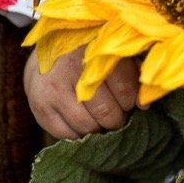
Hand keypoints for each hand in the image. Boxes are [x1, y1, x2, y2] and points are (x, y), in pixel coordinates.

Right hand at [23, 45, 142, 139]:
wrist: (48, 48)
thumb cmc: (90, 53)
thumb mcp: (112, 54)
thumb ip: (133, 75)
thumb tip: (144, 106)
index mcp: (95, 50)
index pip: (125, 88)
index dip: (131, 101)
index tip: (129, 102)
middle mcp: (71, 68)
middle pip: (106, 112)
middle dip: (116, 118)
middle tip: (116, 115)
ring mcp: (53, 88)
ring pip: (87, 126)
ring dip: (99, 128)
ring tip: (100, 119)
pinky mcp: (39, 105)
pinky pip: (66, 134)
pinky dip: (79, 133)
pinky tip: (82, 121)